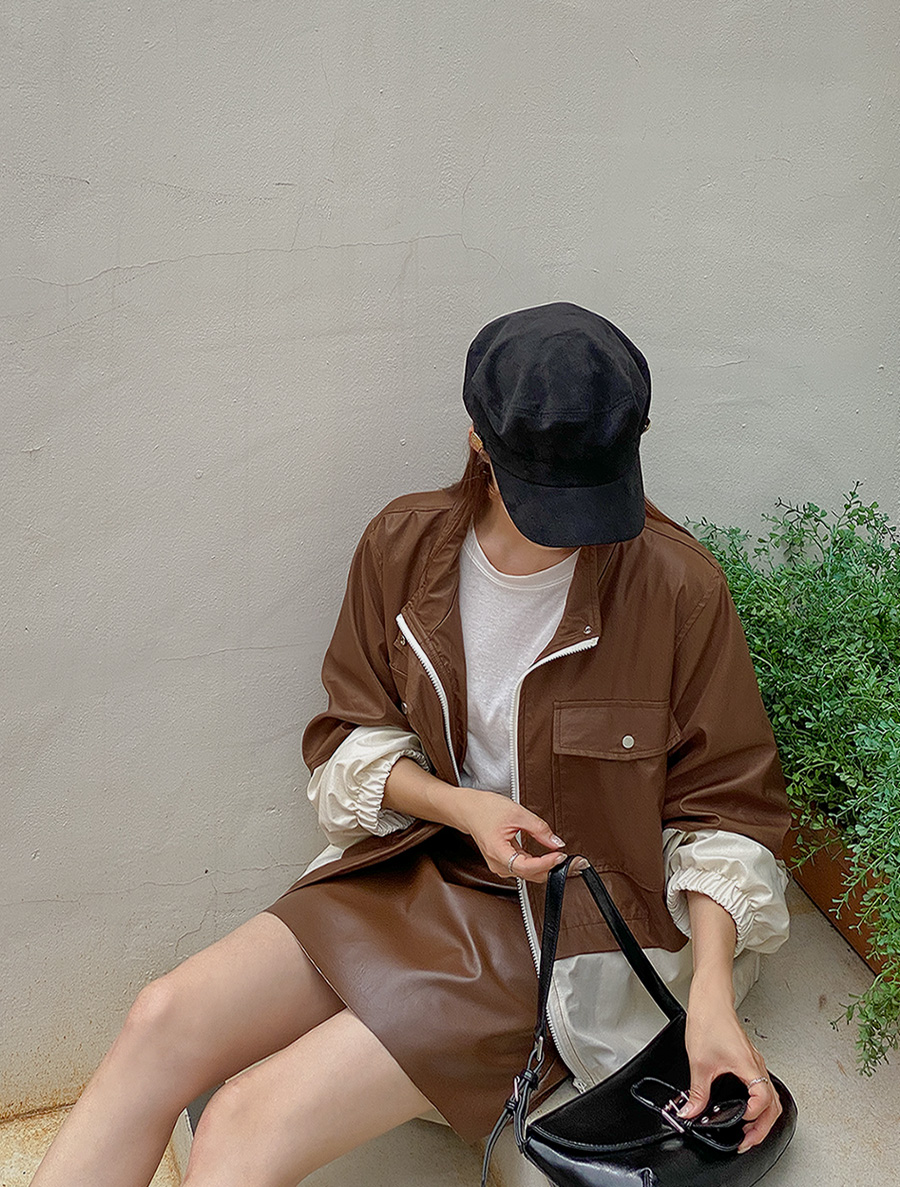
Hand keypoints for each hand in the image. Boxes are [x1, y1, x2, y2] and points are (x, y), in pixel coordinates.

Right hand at [455, 788, 583, 882]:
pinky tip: (549, 858)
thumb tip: (556, 842)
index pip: (527, 866)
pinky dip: (538, 864)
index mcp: (498, 852)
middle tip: (570, 860)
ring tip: (562, 858)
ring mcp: (500, 866)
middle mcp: (498, 864)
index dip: (546, 863)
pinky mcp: (504, 863)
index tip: (560, 856)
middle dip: (551, 868)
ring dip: (546, 867)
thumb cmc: (486, 809)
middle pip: (530, 874)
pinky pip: (524, 868)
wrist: (469, 809)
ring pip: (529, 874)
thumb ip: (539, 829)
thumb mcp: (516, 813)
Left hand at [678, 986, 781, 1153]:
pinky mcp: (748, 1059)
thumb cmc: (709, 1021)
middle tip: (747, 1141)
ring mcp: (754, 1062)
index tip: (741, 1125)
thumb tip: (691, 1112)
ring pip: (770, 1097)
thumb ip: (697, 1093)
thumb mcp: (699, 1063)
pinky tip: (746, 1108)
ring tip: (749, 1131)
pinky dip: (758, 1104)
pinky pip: (762, 1086)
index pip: (763, 1099)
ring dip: (762, 1117)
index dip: (754, 1116)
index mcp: (748, 1066)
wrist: (710, 1001)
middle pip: (773, 1105)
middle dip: (762, 1128)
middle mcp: (756, 1065)